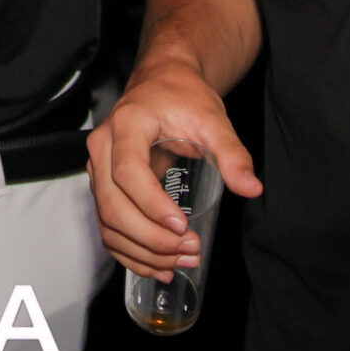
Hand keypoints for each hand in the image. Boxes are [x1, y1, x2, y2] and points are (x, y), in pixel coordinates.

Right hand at [86, 60, 260, 281]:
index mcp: (127, 125)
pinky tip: (158, 265)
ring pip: (107, 222)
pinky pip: (107, 227)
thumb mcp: (213, 120)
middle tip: (189, 248)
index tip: (182, 225)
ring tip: (180, 261)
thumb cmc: (182, 97)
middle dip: (150, 236)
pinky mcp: (103, 187)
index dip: (151, 204)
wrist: (162, 85)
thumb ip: (232, 153)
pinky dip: (129, 253)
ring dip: (142, 251)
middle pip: (112, 204)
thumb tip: (251, 188)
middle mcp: (103, 147)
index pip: (127, 172)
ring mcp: (98, 169)